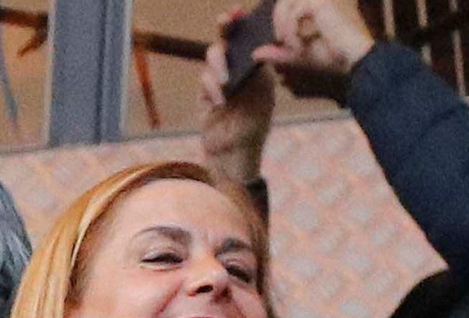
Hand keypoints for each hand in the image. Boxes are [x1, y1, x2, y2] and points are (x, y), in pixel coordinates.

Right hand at [201, 10, 274, 183]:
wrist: (235, 153)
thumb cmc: (254, 126)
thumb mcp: (263, 96)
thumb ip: (260, 72)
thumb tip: (262, 47)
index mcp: (254, 66)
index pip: (248, 38)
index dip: (242, 23)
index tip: (239, 13)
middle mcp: (237, 68)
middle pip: (227, 38)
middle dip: (226, 27)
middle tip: (226, 21)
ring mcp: (219, 79)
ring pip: (213, 56)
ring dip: (218, 65)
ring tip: (226, 83)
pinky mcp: (205, 92)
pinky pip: (205, 79)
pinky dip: (212, 88)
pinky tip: (220, 102)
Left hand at [259, 0, 374, 76]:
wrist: (356, 60)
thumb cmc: (335, 57)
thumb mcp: (300, 55)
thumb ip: (279, 52)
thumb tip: (255, 54)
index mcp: (316, 4)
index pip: (287, 4)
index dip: (278, 19)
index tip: (278, 39)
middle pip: (282, 2)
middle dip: (277, 23)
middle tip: (281, 43)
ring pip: (284, 6)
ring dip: (284, 29)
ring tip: (294, 48)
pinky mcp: (318, 2)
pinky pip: (293, 13)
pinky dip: (292, 32)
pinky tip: (300, 46)